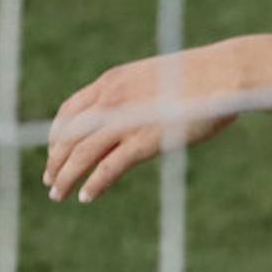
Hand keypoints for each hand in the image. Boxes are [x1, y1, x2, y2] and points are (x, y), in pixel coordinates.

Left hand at [44, 46, 239, 203]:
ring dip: (65, 176)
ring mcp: (126, 121)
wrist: (222, 74)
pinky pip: (109, 167)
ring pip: (81, 154)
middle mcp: (111, 100)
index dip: (57, 134)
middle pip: (69, 135)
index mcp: (112, 82)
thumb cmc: (201, 76)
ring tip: (58, 194)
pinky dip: (94, 184)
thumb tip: (145, 108)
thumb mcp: (157, 78)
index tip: (54, 151)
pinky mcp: (144, 141)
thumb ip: (141, 94)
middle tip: (50, 181)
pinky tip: (86, 197)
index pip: (71, 110)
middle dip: (55, 160)